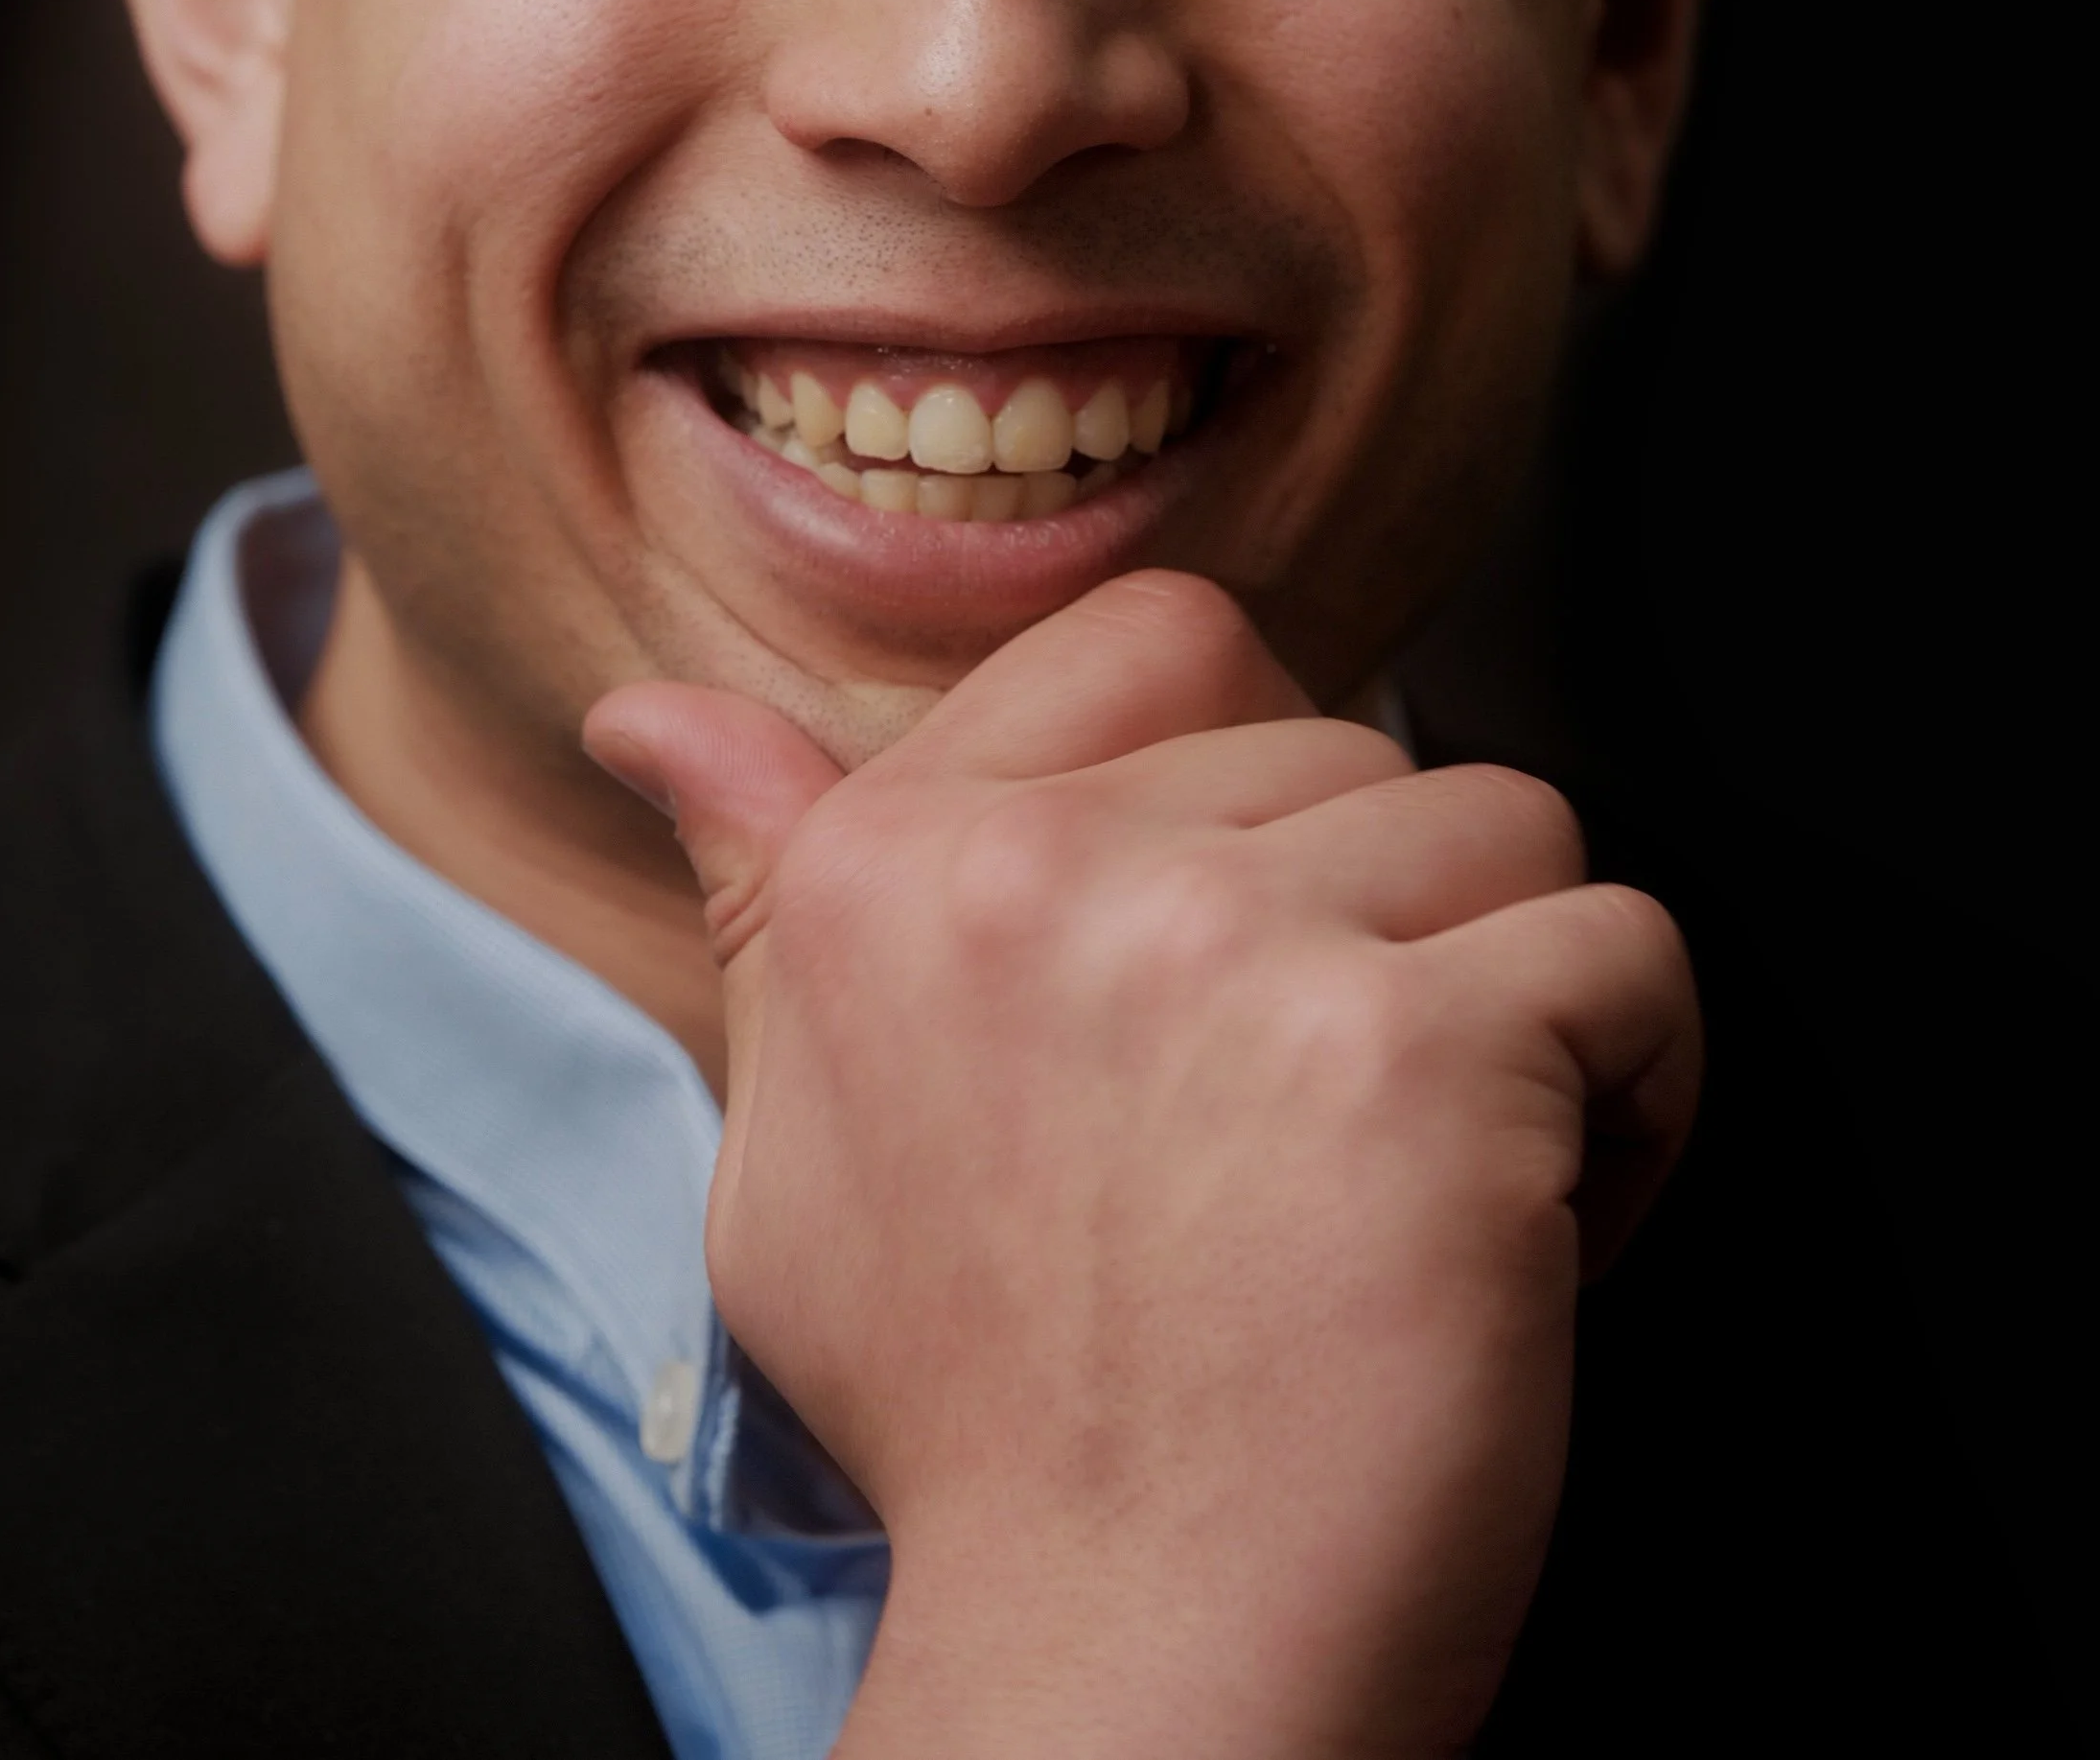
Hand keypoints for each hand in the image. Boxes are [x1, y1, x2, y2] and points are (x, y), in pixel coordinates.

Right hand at [587, 573, 1698, 1759]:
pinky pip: (1631, 952)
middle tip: (1329, 1121)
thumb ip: (764, 890)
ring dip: (1518, 990)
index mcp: (898, 863)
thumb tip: (653, 719)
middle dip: (1381, 917)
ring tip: (1442, 1164)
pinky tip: (1556, 1213)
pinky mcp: (1424, 1056)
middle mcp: (1050, 871)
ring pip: (1506, 823)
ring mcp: (1237, 950)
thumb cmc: (977, 1423)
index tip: (1259, 932)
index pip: (1159, 640)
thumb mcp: (797, 1134)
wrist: (1124, 1667)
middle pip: (1350, 746)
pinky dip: (1642, 1084)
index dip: (1255, 778)